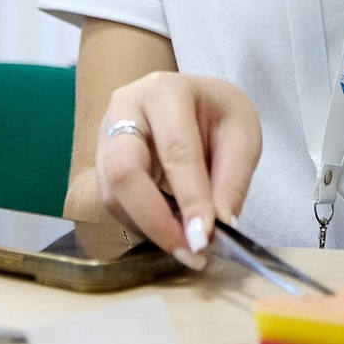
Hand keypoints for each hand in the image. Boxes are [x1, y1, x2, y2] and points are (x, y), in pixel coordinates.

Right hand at [93, 72, 261, 268]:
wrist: (191, 101)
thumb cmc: (217, 113)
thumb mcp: (242, 135)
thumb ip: (231, 181)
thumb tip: (218, 227)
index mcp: (166, 91)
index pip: (176, 150)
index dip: (190, 198)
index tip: (203, 238)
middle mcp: (125, 109)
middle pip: (124, 171)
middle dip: (154, 220)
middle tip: (188, 251)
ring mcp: (105, 135)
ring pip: (112, 194)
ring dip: (148, 228)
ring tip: (185, 247)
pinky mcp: (101, 162)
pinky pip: (114, 203)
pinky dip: (142, 225)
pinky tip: (169, 232)